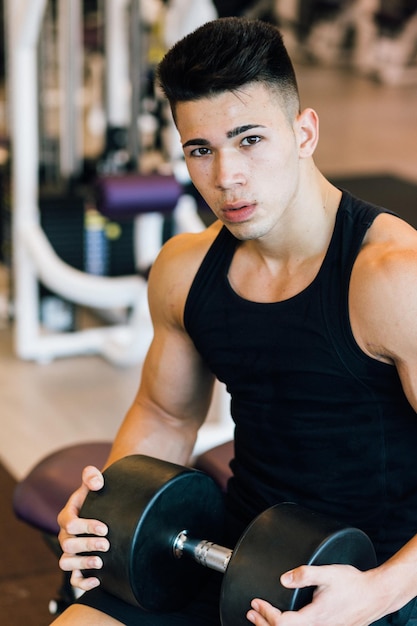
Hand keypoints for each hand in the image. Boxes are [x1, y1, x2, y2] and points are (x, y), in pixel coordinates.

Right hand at [57, 465, 108, 591]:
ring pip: (66, 563)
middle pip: (68, 544)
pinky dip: (83, 583)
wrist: (104, 506)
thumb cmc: (98, 495)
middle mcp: (66, 535)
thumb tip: (96, 483)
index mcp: (67, 515)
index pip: (69, 523)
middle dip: (87, 545)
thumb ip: (92, 475)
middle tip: (107, 544)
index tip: (105, 528)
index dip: (86, 526)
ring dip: (82, 564)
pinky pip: (74, 579)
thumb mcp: (94, 481)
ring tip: (101, 562)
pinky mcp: (78, 565)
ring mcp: (70, 551)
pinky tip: (98, 580)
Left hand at [246, 564, 384, 625]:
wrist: (376, 595)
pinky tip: (282, 622)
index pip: (282, 623)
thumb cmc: (354, 584)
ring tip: (260, 617)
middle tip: (251, 612)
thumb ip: (305, 574)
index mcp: (315, 617)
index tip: (256, 602)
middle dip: (264, 623)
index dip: (266, 614)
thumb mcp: (328, 573)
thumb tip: (284, 579)